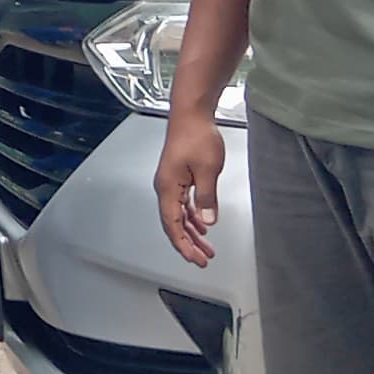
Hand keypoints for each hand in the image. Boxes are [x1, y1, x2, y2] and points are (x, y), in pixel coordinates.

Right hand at [156, 109, 226, 267]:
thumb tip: (207, 221)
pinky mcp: (179, 176)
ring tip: (206, 247)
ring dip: (192, 232)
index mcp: (167, 187)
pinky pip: (183, 204)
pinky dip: (193, 216)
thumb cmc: (196, 136)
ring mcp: (171, 182)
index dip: (183, 244)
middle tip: (202, 259)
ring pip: (179, 215)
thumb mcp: (207, 169)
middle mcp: (165, 187)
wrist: (191, 114)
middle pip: (174, 223)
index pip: (172, 224)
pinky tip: (202, 224)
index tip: (195, 258)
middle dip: (188, 243)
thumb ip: (206, 197)